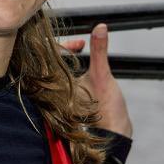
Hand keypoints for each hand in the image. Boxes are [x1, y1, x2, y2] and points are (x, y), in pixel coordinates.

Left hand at [60, 23, 132, 138]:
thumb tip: (100, 27)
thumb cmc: (107, 111)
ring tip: (78, 53)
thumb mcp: (102, 75)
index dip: (63, 46)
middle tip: (78, 46)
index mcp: (57, 86)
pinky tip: (80, 71)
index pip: (49, 59)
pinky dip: (69, 71)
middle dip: (63, 51)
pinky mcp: (65, 102)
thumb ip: (99, 50)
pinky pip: (61, 82)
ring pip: (55, 73)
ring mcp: (59, 98)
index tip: (80, 44)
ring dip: (67, 61)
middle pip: (50, 65)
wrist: (113, 135)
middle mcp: (53, 93)